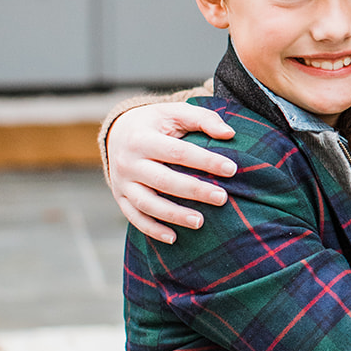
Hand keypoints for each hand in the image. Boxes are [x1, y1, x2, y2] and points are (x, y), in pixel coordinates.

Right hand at [107, 103, 236, 242]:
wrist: (118, 132)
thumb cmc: (156, 123)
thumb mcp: (175, 112)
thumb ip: (203, 119)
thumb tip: (229, 134)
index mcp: (142, 138)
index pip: (177, 152)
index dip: (205, 161)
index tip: (232, 169)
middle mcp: (128, 162)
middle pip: (163, 180)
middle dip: (194, 191)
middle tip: (222, 198)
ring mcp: (122, 182)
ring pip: (147, 203)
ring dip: (174, 215)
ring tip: (200, 222)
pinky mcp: (120, 197)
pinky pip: (135, 217)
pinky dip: (153, 229)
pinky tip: (174, 238)